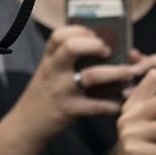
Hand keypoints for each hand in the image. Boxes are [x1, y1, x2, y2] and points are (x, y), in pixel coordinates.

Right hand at [12, 25, 130, 142]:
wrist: (26, 124)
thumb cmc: (43, 95)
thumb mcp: (47, 72)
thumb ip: (65, 61)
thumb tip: (101, 50)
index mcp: (48, 59)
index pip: (59, 35)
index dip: (79, 30)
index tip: (94, 34)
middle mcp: (53, 70)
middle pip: (72, 48)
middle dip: (95, 45)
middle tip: (108, 51)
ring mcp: (61, 90)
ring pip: (92, 75)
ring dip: (115, 72)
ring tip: (128, 73)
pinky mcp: (70, 110)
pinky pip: (97, 106)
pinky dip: (113, 103)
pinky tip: (121, 102)